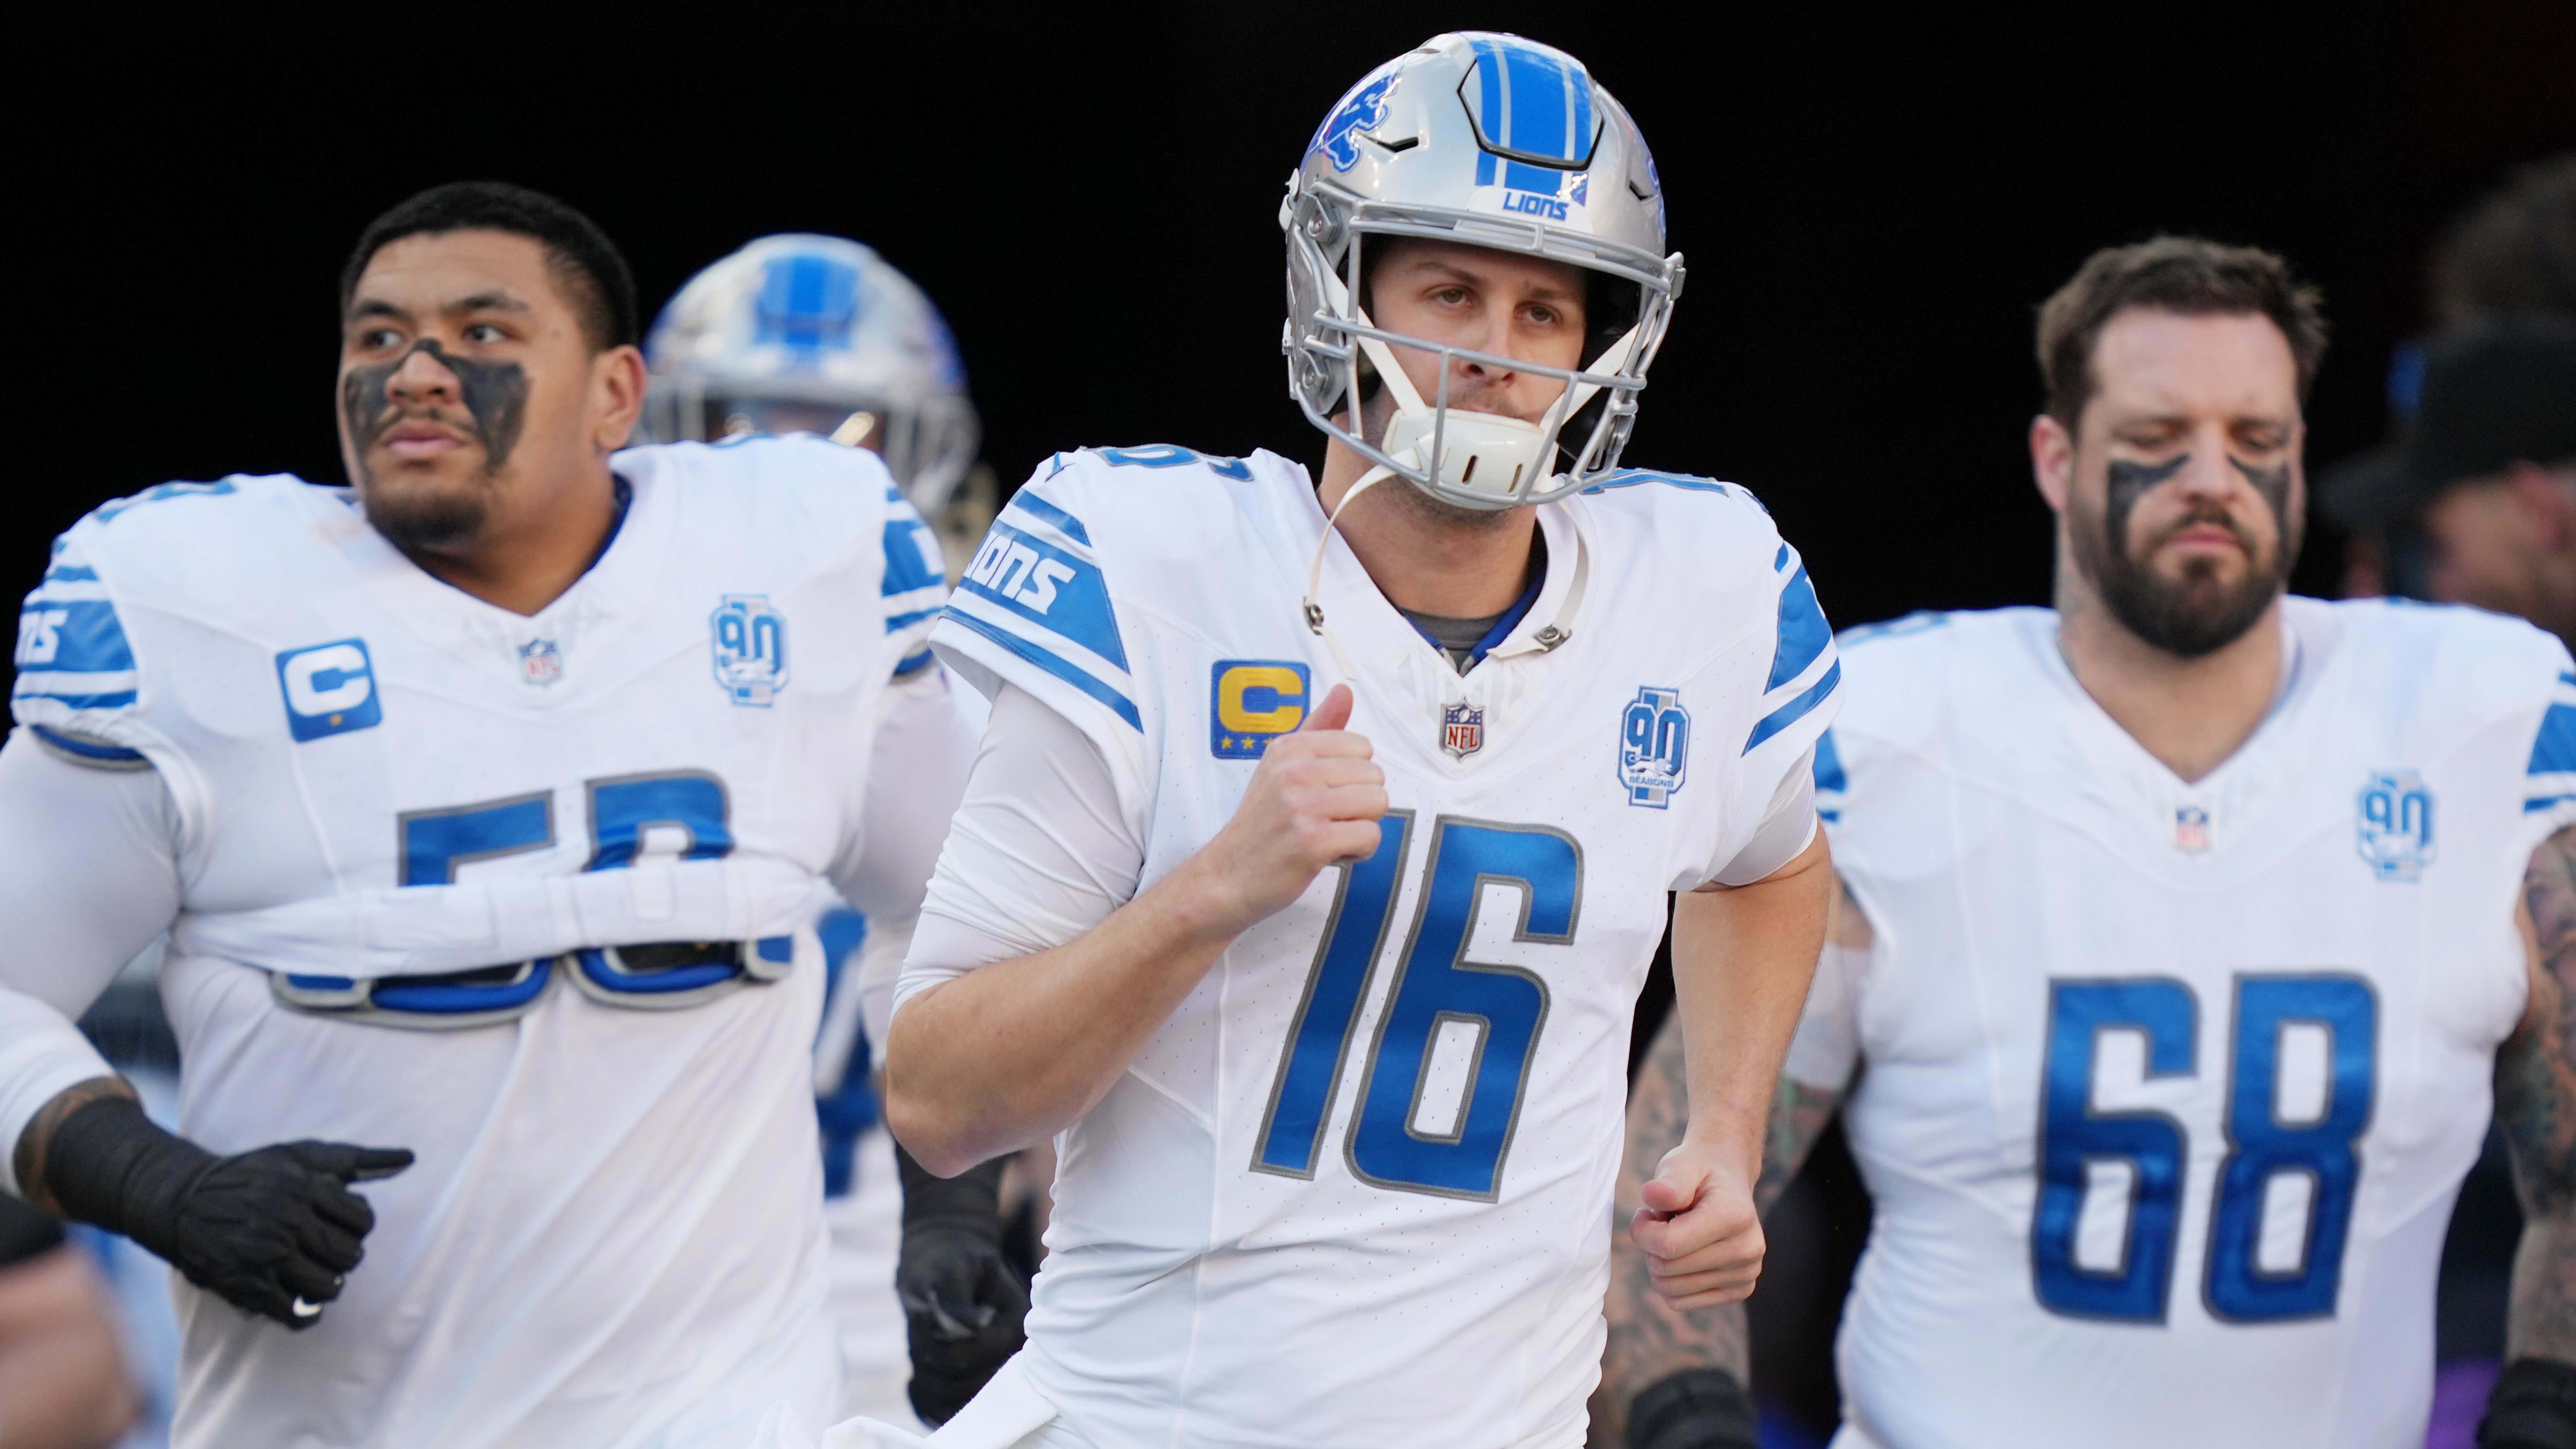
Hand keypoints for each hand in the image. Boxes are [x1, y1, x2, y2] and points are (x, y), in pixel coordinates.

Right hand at [40, 1095, 410, 1330]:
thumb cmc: (252, 1175)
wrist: (183, 1200)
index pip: (364, 1221)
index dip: (357, 1226)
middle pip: (349, 1256)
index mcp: (305, 1189)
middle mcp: (288, 1223)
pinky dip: (305, 1313)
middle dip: (343, 1256)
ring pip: (329, 1287)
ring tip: (311, 1271)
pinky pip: (297, 1314)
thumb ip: (356, 1158)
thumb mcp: (300, 1155)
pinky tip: (297, 1296)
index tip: (339, 1224)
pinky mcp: (247, 1286)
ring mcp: (267, 1256)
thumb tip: (410, 1157)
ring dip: (327, 1284)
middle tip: (324, 1250)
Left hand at [898, 1221, 1028, 1423]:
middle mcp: (1007, 1354)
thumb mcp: (951, 1267)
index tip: (924, 1315)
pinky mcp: (969, 1383)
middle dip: (933, 1359)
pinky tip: (914, 1379)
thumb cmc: (949, 1260)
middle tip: (920, 1326)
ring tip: (919, 1341)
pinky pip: (942, 1410)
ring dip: (925, 1374)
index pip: (980, 1353)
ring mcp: (989, 1371)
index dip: (945, 1343)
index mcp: (1014, 1323)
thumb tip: (973, 1326)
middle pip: (966, 1385)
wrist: (945, 1262)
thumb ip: (957, 1298)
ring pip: (951, 1401)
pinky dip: (922, 1399)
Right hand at [1185, 684, 1387, 933]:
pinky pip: (1370, 837)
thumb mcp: (1281, 766)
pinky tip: (1327, 856)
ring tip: (1326, 837)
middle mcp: (1294, 771)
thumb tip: (1345, 689)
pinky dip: (1357, 853)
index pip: (1362, 748)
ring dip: (1359, 828)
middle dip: (1358, 805)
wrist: (1225, 877)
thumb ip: (1318, 728)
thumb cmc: (1262, 823)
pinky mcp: (1312, 842)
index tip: (1321, 797)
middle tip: (1322, 821)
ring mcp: (1302, 806)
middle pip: (1375, 777)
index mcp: (1289, 747)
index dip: (1351, 779)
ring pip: (1377, 805)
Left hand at [1629, 1141, 1763, 1310]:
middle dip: (1652, 1245)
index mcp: (1735, 1217)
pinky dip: (1672, 1280)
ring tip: (1677, 1234)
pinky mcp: (1739, 1291)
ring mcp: (1746, 1274)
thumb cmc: (1698, 1171)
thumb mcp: (1680, 1164)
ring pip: (1670, 1290)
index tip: (1644, 1212)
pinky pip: (1681, 1302)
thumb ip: (1668, 1181)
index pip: (1668, 1245)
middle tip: (1665, 1221)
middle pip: (1667, 1270)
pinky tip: (1685, 1253)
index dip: (1642, 1231)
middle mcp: (1747, 1250)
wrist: (1728, 1179)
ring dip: (1661, 1262)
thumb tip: (1652, 1195)